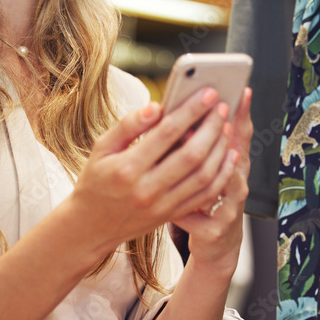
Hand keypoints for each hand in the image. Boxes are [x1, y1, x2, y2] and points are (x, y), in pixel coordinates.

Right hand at [67, 87, 235, 257]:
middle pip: (191, 155)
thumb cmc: (96, 180)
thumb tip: (157, 106)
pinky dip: (222, 174)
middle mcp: (147, 189)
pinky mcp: (172, 215)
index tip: (207, 93)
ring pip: (203, 176)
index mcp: (127, 168)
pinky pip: (205, 195)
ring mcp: (162, 205)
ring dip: (220, 149)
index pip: (166, 133)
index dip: (190, 111)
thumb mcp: (101, 148)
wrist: (91, 226)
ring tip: (226, 127)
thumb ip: (128, 126)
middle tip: (222, 107)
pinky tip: (228, 156)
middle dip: (211, 127)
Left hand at [170, 87, 251, 272]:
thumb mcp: (207, 170)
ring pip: (221, 183)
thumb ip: (199, 145)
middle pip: (235, 154)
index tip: (243, 89)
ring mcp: (228, 208)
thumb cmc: (207, 200)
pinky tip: (164, 193)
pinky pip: (197, 216)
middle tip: (205, 113)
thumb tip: (187, 115)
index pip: (242, 135)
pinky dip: (181, 206)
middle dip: (219, 132)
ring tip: (185, 146)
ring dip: (204, 164)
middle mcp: (237, 184)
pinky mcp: (215, 230)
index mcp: (233, 165)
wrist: (216, 244)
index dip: (244, 113)